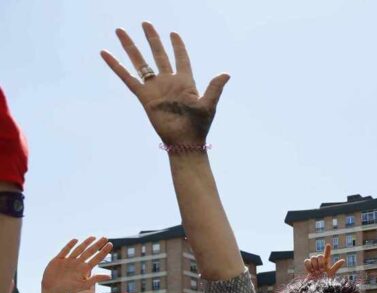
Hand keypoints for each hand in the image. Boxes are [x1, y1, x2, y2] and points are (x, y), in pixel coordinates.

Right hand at [41, 237, 112, 292]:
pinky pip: (65, 250)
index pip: (97, 258)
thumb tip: (110, 276)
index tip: (110, 244)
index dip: (103, 251)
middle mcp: (78, 263)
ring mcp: (68, 260)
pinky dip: (70, 245)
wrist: (52, 290)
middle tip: (105, 238)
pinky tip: (76, 240)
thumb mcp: (83, 285)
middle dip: (97, 245)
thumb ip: (95, 279)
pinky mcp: (58, 259)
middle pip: (89, 252)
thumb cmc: (68, 289)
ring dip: (86, 243)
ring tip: (93, 237)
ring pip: (79, 250)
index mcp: (84, 269)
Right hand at [101, 22, 229, 144]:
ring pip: (140, 63)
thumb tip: (226, 73)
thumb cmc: (199, 125)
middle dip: (152, 39)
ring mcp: (155, 88)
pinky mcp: (144, 96)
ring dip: (131, 47)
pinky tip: (106, 53)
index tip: (173, 33)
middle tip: (146, 23)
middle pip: (159, 55)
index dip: (178, 46)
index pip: (181, 59)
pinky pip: (128, 78)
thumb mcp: (208, 104)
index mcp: (186, 82)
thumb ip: (215, 87)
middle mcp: (169, 82)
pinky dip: (116, 66)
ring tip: (120, 31)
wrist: (184, 141)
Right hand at [304, 244, 344, 277]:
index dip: (327, 249)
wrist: (315, 285)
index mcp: (326, 262)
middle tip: (321, 271)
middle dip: (320, 263)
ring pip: (313, 258)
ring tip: (316, 272)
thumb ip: (336, 266)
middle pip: (319, 256)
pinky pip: (306, 261)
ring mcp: (313, 262)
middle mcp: (319, 260)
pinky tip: (311, 271)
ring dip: (314, 266)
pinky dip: (309, 266)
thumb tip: (343, 260)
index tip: (328, 245)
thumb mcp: (330, 273)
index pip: (327, 254)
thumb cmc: (324, 280)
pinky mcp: (307, 264)